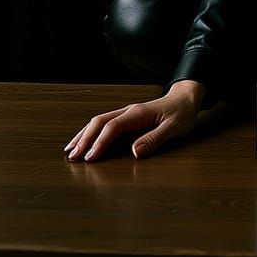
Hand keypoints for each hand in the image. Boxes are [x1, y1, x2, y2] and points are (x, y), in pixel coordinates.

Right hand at [64, 80, 205, 161]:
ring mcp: (127, 113)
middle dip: (85, 139)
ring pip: (99, 121)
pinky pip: (104, 123)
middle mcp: (129, 111)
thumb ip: (155, 139)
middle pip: (100, 122)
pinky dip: (91, 132)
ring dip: (84, 135)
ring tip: (70, 151)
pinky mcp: (127, 117)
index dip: (100, 142)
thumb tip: (135, 152)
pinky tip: (84, 141)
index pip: (113, 127)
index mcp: (139, 113)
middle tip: (72, 157)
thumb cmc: (182, 113)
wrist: (186, 98)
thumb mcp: (174, 128)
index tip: (89, 157)